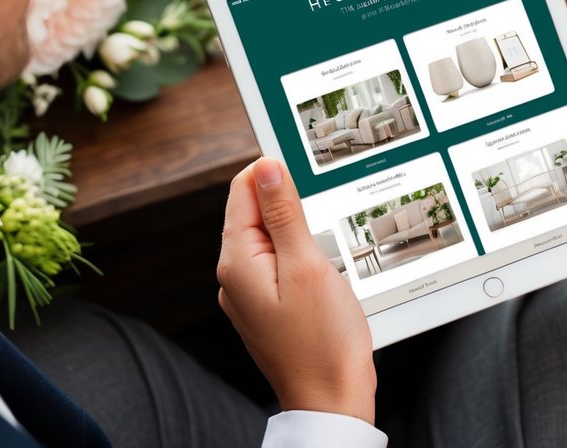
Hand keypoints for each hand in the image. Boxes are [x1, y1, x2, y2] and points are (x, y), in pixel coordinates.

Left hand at [217, 157, 375, 422]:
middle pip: (255, 212)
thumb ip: (284, 213)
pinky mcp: (267, 306)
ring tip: (324, 254)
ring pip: (270, 238)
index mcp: (237, 262)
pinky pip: (278, 264)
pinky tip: (321, 273)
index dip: (274, 173)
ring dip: (298, 233)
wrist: (331, 399)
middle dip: (289, 205)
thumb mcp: (307, 265)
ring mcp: (249, 294)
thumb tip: (267, 167)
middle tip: (322, 225)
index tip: (306, 178)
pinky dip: (300, 257)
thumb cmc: (323, 341)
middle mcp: (235, 276)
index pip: (243, 190)